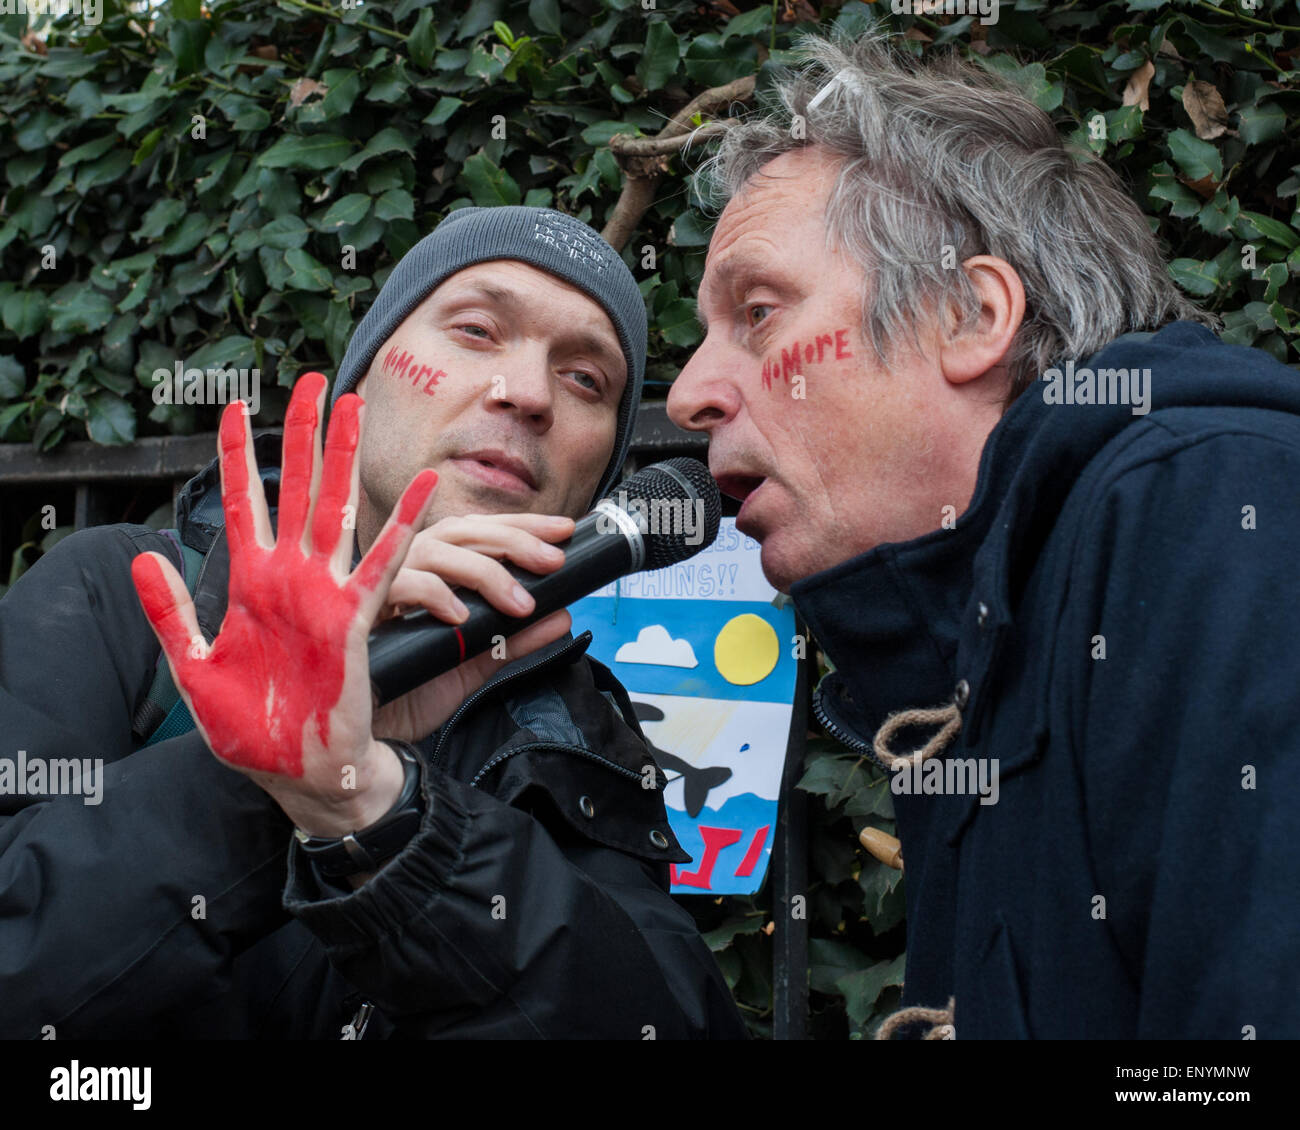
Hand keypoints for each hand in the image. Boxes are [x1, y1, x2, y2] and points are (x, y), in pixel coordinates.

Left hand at [131, 372, 433, 836]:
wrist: (296, 770)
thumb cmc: (248, 729)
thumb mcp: (191, 667)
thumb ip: (169, 611)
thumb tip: (145, 557)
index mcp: (250, 583)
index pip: (243, 504)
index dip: (237, 456)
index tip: (234, 407)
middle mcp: (290, 577)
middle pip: (298, 489)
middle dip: (301, 434)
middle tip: (307, 381)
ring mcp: (324, 592)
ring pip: (337, 509)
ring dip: (344, 458)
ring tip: (351, 407)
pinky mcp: (355, 618)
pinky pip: (383, 562)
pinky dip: (402, 524)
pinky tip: (423, 487)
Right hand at [369, 513, 577, 743]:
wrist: (366, 737)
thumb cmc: (410, 691)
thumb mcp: (473, 665)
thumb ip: (514, 640)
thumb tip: (562, 617)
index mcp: (433, 571)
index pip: (479, 533)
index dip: (521, 526)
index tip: (564, 530)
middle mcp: (406, 567)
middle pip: (461, 532)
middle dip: (513, 540)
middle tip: (553, 561)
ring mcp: (380, 583)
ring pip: (433, 549)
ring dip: (484, 571)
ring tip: (519, 603)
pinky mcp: (360, 608)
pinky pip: (398, 584)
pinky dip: (434, 594)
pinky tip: (462, 616)